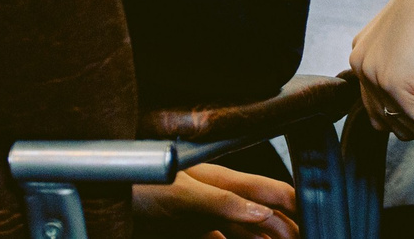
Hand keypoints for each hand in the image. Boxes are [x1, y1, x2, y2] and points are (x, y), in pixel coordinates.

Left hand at [132, 164, 299, 238]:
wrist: (100, 186)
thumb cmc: (136, 180)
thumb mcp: (182, 193)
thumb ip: (223, 202)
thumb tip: (262, 214)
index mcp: (222, 180)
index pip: (269, 192)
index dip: (294, 204)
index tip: (313, 218)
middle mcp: (217, 195)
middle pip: (261, 213)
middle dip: (285, 226)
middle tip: (305, 236)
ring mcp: (202, 211)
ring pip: (244, 227)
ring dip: (263, 236)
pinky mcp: (186, 225)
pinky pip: (218, 235)